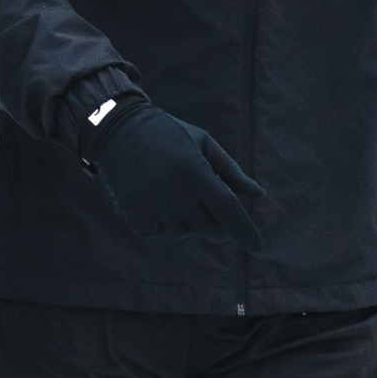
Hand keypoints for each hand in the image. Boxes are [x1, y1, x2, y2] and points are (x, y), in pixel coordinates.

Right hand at [84, 101, 266, 245]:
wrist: (118, 129)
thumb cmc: (169, 134)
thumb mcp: (202, 143)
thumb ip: (230, 171)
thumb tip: (258, 194)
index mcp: (197, 173)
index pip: (229, 211)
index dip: (245, 232)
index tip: (258, 248)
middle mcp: (177, 194)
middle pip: (209, 229)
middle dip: (215, 224)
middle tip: (206, 205)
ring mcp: (155, 207)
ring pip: (182, 231)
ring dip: (183, 218)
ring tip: (170, 188)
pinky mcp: (135, 216)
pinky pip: (158, 232)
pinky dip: (160, 221)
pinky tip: (152, 196)